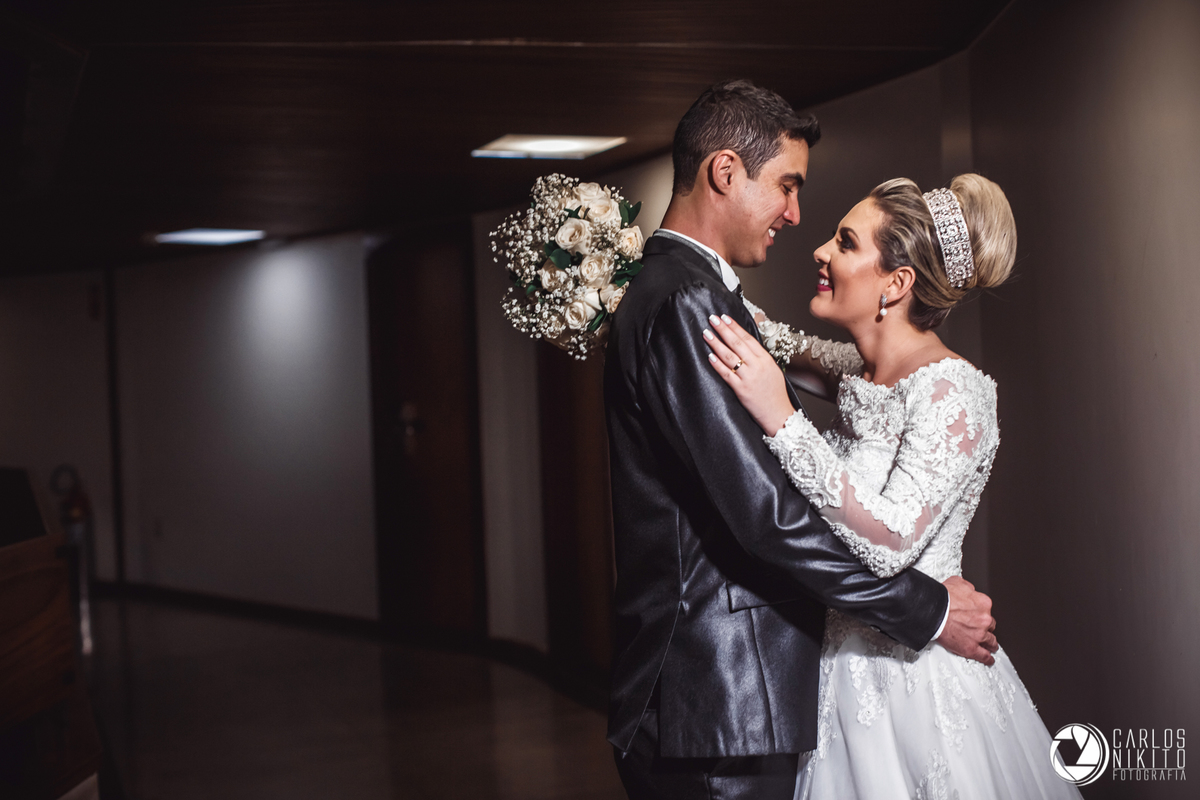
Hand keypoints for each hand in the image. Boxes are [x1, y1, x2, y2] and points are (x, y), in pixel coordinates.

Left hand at [703, 314, 794, 435]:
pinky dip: (717, 364)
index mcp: (766, 359)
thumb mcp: (773, 370)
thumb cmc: (775, 393)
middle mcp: (757, 366)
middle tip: (712, 319)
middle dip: (723, 330)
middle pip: (737, 344)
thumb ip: (760, 357)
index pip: (748, 338)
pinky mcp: (741, 389)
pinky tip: (709, 356)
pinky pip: (727, 374)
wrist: (779, 414)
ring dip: (716, 343)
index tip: (725, 318)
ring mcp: (749, 378)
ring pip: (730, 356)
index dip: (735, 327)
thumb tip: (746, 344)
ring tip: (707, 334)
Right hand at [937, 576, 997, 664]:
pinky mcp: (971, 648)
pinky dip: (987, 658)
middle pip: (990, 626)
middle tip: (980, 628)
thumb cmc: (941, 598)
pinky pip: (984, 656)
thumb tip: (969, 590)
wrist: (932, 611)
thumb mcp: (957, 583)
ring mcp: (979, 635)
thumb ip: (968, 588)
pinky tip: (989, 659)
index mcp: (983, 603)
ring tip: (990, 646)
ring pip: (991, 641)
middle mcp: (984, 620)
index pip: (988, 610)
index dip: (982, 613)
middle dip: (986, 627)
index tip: (978, 615)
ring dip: (991, 643)